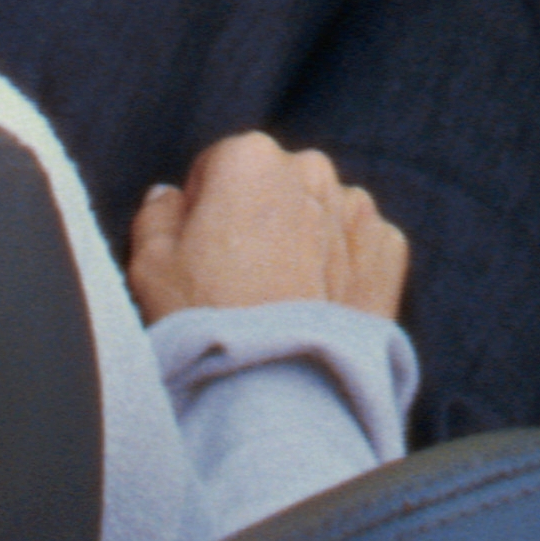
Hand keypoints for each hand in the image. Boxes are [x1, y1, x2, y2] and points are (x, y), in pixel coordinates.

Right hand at [128, 132, 412, 322]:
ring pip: (321, 213)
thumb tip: (169, 197)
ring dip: (305, 238)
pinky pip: (359, 247)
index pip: (217, 167)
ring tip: (282, 297)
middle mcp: (311, 168)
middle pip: (274, 184)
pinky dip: (343, 268)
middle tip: (242, 277)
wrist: (281, 384)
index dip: (204, 210)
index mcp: (249, 156)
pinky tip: (318, 305)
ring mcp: (356, 207)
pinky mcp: (389, 248)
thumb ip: (157, 214)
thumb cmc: (208, 319)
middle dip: (259, 216)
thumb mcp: (150, 264)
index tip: (202, 251)